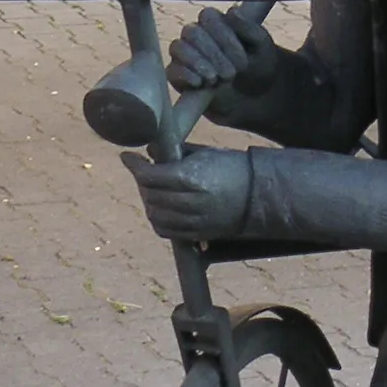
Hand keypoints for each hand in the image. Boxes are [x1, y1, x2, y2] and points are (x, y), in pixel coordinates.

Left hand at [121, 146, 250, 241]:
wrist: (260, 195)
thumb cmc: (232, 168)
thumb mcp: (205, 154)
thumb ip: (176, 154)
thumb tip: (150, 152)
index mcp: (191, 178)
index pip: (150, 175)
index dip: (134, 166)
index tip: (127, 157)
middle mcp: (190, 202)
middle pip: (150, 195)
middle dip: (141, 182)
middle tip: (143, 172)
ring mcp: (193, 221)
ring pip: (155, 215)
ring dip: (149, 201)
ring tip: (152, 190)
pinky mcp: (197, 234)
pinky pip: (166, 231)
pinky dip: (157, 220)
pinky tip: (160, 208)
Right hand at [166, 8, 277, 98]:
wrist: (253, 95)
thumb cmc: (257, 63)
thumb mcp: (261, 45)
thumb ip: (248, 28)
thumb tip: (232, 12)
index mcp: (214, 20)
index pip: (208, 17)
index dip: (224, 37)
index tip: (242, 60)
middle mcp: (194, 32)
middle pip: (192, 32)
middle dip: (213, 54)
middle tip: (230, 74)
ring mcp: (183, 53)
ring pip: (178, 48)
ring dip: (198, 64)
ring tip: (215, 79)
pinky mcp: (176, 74)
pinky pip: (171, 70)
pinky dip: (185, 75)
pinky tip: (200, 83)